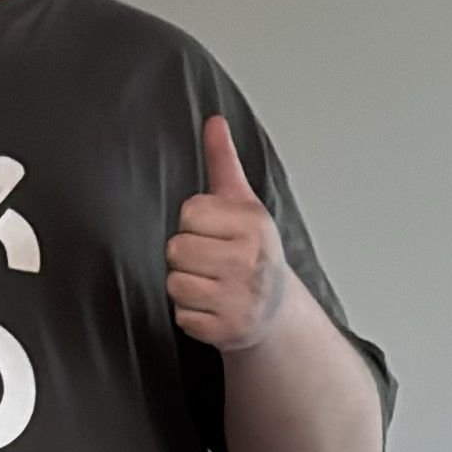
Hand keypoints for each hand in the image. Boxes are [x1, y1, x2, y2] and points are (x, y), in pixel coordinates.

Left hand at [166, 104, 283, 357]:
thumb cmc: (253, 252)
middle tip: (211, 262)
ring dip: (186, 287)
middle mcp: (249, 261)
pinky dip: (192, 316)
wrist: (276, 311)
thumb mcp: (244, 204)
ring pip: (175, 284)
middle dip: (187, 257)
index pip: (189, 213)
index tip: (215, 233)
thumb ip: (223, 163)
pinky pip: (182, 316)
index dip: (194, 224)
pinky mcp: (227, 330)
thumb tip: (214, 121)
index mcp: (252, 224)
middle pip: (177, 249)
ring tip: (211, 285)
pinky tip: (213, 308)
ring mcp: (240, 298)